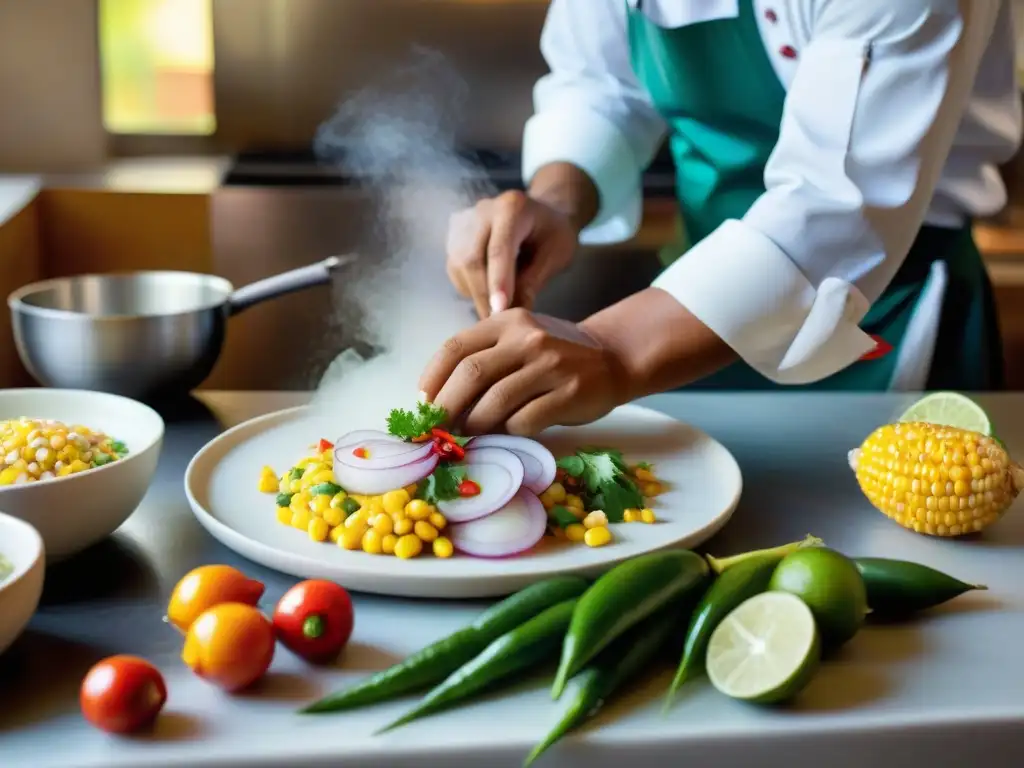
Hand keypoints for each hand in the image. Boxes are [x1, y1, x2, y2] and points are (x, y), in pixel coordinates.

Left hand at [418, 308, 628, 435]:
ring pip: (495, 401)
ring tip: (468, 435)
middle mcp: (527, 338)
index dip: (432, 378)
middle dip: (446, 407)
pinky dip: (507, 432)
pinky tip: (504, 434)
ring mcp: (550, 365)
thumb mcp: (519, 341)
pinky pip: (525, 420)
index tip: (422, 403)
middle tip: (437, 428)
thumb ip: (486, 358)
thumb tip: (439, 400)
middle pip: (471, 374)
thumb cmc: (556, 356)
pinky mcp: (569, 392)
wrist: (613, 357)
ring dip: (475, 425)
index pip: (456, 348)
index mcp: (507, 321)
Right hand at [446, 190, 577, 318]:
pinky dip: (470, 288)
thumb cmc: (553, 234)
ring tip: (496, 311)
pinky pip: (455, 269)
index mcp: (512, 207)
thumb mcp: (556, 255)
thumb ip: (534, 280)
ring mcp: (465, 222)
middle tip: (497, 322)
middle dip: (483, 294)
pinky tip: (488, 293)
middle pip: (472, 258)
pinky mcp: (454, 236)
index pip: (499, 249)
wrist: (540, 214)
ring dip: (475, 294)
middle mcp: (482, 210)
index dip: (498, 282)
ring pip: (459, 266)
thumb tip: (512, 313)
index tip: (500, 311)